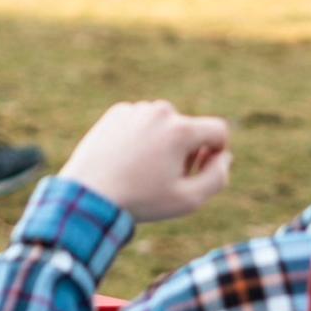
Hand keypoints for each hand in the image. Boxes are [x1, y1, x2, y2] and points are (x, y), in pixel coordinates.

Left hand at [59, 100, 231, 222]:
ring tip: (145, 169)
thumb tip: (223, 156)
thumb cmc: (141, 201)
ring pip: (163, 124)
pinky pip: (141, 122)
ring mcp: (135, 110)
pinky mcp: (116, 113)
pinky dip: (141, 137)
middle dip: (186, 149)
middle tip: (167, 177)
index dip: (216, 152)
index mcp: (181, 129)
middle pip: (188, 128)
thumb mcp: (189, 199)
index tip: (201, 169)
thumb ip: (217, 177)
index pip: (218, 130)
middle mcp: (160, 112)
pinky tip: (127, 159)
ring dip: (163, 142)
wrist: (88, 196)